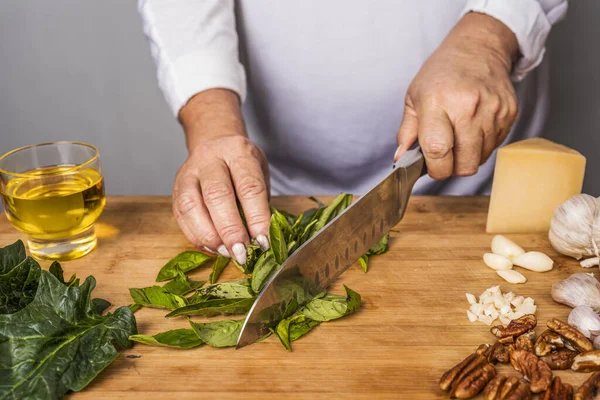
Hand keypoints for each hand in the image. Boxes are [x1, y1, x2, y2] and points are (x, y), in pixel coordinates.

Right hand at [173, 89, 270, 263]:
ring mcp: (188, 173)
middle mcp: (210, 159)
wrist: (214, 143)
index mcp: (238, 152)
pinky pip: (181, 217)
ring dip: (210, 236)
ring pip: (192, 207)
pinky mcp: (176, 189)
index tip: (263, 241)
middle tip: (241, 252)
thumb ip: (260, 202)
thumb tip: (260, 239)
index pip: (249, 186)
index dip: (256, 217)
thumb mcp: (259, 173)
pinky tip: (213, 247)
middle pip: (217, 195)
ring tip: (226, 252)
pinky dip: (197, 237)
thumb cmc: (242, 164)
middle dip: (230, 230)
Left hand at [395, 12, 518, 178]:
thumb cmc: (441, 73)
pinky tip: (474, 127)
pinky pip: (494, 146)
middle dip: (452, 167)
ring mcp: (492, 111)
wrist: (478, 48)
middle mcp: (467, 107)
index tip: (431, 166)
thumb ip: (407, 132)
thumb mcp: (414, 98)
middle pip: (464, 164)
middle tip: (444, 154)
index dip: (435, 168)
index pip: (438, 150)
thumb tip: (400, 159)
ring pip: (480, 158)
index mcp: (438, 102)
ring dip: (467, 155)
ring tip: (458, 135)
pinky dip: (482, 145)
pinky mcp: (509, 113)